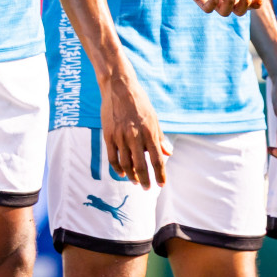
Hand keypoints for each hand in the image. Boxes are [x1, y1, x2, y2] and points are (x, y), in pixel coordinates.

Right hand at [99, 67, 170, 188]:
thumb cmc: (139, 102)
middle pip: (141, 165)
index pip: (157, 160)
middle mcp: (135, 136)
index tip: (161, 185)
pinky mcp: (108, 134)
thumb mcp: (154, 118)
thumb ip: (160, 137)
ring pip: (125, 163)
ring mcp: (120, 136)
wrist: (118, 87)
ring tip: (134, 181)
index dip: (160, 175)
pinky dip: (117, 167)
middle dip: (145, 180)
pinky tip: (121, 172)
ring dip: (131, 175)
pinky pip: (112, 156)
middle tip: (146, 188)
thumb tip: (168, 154)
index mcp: (149, 132)